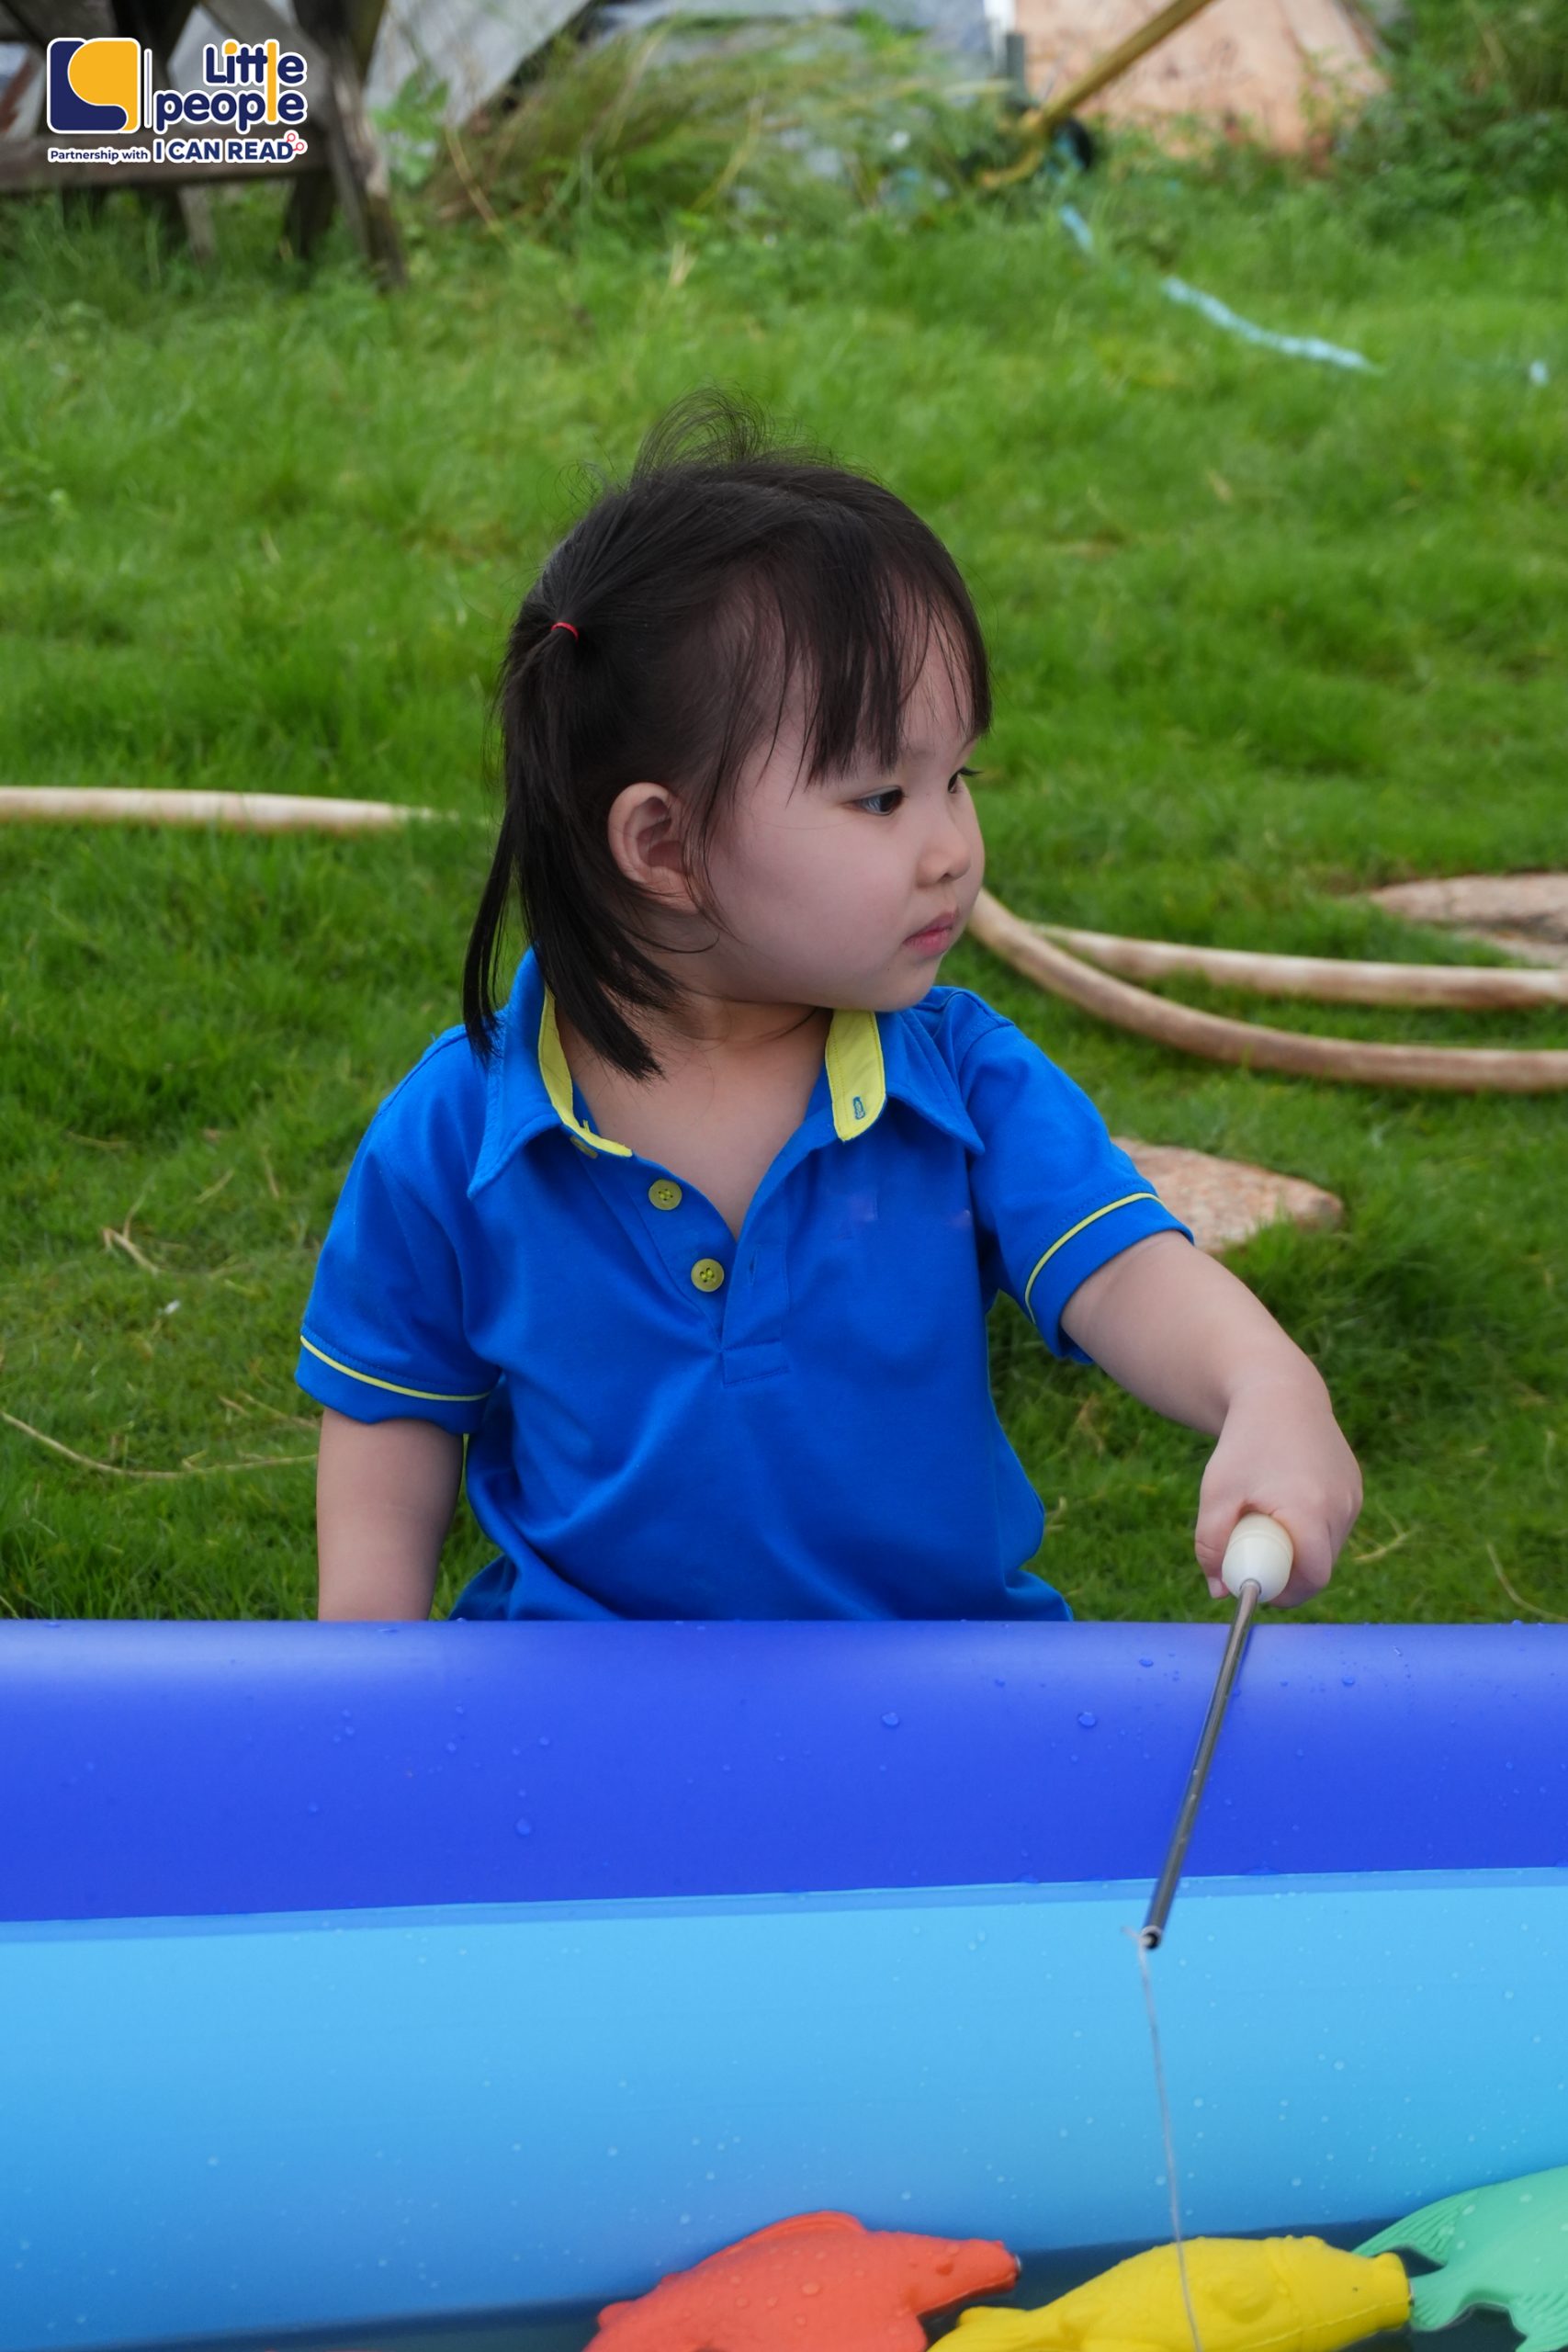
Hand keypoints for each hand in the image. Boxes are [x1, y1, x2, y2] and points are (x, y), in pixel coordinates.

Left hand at [1194, 1372, 1362, 1607]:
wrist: (1280, 1395)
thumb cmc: (1244, 1445)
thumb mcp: (1216, 1493)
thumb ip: (1211, 1545)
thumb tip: (1219, 1591)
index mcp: (1308, 1508)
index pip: (1312, 1576)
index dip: (1287, 1593)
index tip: (1260, 1591)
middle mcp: (1341, 1505)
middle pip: (1321, 1567)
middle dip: (1290, 1575)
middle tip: (1257, 1559)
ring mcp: (1353, 1497)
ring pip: (1328, 1548)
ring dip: (1301, 1550)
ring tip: (1269, 1518)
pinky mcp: (1355, 1489)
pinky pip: (1334, 1527)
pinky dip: (1311, 1529)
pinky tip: (1288, 1501)